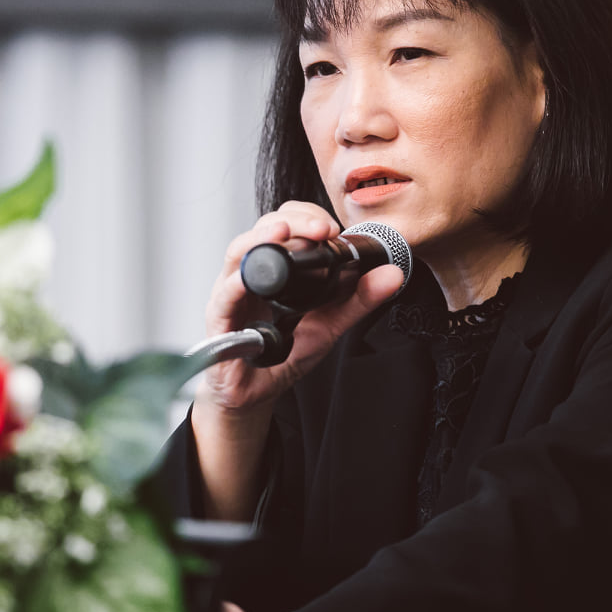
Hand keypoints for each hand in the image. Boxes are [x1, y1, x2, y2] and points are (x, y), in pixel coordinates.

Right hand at [195, 201, 406, 418]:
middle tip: (321, 230)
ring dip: (260, 240)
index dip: (307, 217)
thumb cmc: (283, 354)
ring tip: (283, 233)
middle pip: (263, 229)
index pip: (286, 224)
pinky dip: (236, 284)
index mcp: (276, 267)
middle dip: (292, 221)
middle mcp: (251, 273)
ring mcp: (231, 293)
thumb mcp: (329, 324)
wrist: (256, 393)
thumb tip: (391, 275)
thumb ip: (358, 299)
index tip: (333, 229)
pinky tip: (249, 278)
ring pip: (238, 253)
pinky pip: (224, 297)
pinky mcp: (219, 320)